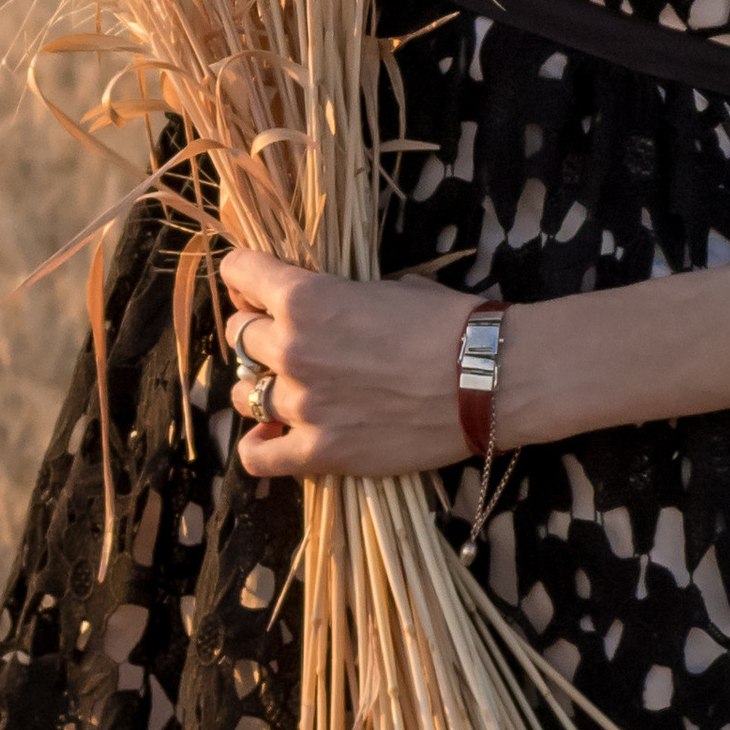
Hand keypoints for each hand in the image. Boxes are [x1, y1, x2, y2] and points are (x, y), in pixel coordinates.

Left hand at [219, 251, 482, 480]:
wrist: (490, 378)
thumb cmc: (451, 323)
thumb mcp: (392, 287)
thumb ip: (345, 295)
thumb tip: (335, 305)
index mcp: (307, 297)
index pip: (240, 272)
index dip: (245, 276)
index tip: (254, 285)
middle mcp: (292, 348)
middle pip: (238, 336)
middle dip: (254, 331)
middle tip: (278, 337)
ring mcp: (302, 404)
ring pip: (242, 394)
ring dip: (256, 386)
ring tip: (280, 388)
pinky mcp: (320, 451)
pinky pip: (259, 457)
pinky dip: (257, 447)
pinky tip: (269, 437)